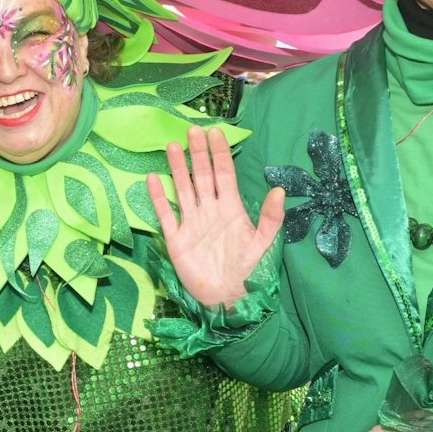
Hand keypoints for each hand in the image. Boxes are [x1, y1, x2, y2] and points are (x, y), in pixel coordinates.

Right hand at [147, 126, 284, 307]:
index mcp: (232, 209)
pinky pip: (165, 214)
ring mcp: (192, 223)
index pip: (224, 174)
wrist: (228, 301)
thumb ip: (271, 218)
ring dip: (177, 169)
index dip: (220, 154)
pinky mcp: (177, 239)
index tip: (216, 133)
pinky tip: (152, 179)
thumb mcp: (264, 244)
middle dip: (198, 154)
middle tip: (193, 130)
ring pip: (183, 189)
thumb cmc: (249, 273)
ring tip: (172, 146)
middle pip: (203, 176)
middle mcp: (210, 211)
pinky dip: (159, 197)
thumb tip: (280, 190)